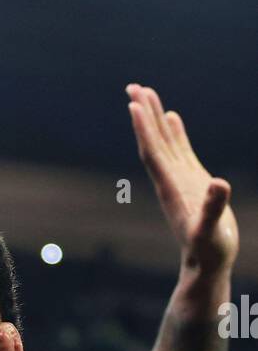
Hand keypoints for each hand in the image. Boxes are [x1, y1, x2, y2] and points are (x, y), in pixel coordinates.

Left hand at [127, 84, 238, 276]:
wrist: (207, 264)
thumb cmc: (209, 251)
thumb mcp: (212, 232)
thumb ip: (213, 210)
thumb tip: (219, 184)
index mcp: (171, 188)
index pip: (153, 153)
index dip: (144, 129)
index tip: (133, 105)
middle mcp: (170, 180)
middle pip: (152, 141)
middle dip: (142, 114)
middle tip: (132, 86)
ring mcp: (179, 179)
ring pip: (164, 142)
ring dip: (153, 117)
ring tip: (145, 92)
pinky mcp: (191, 181)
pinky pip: (179, 150)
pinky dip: (173, 132)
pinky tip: (170, 116)